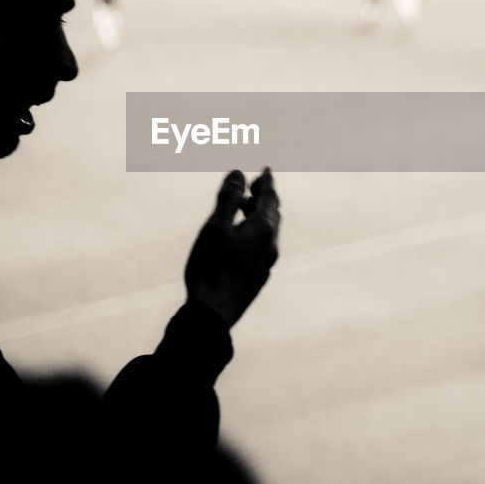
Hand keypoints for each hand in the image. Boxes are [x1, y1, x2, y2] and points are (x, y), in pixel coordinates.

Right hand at [184, 168, 279, 327]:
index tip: (265, 170)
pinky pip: (263, 247)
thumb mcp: (216, 226)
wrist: (213, 313)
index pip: (270, 197)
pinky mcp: (258, 277)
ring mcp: (266, 263)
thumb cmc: (212, 267)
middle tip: (254, 185)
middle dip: (264, 197)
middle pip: (272, 214)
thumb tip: (238, 173)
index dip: (267, 182)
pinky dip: (255, 234)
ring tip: (245, 208)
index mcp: (262, 229)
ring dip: (259, 216)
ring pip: (268, 232)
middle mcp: (270, 245)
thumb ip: (228, 198)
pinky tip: (242, 240)